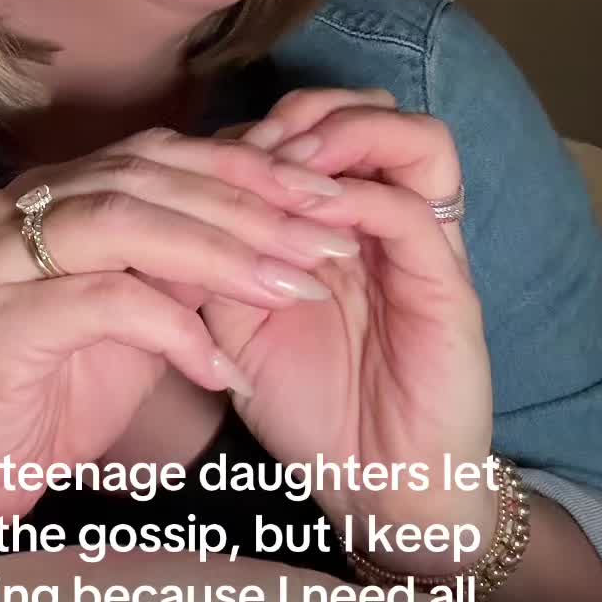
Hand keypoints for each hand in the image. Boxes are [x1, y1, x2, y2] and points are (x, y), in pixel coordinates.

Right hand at [0, 129, 364, 560]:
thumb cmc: (50, 397)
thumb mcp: (136, 317)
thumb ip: (184, 264)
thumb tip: (281, 222)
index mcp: (48, 192)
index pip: (160, 153)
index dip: (248, 168)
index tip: (327, 196)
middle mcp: (12, 206)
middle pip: (150, 177)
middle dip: (252, 208)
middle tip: (329, 240)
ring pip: (128, 224)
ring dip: (225, 255)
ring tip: (294, 289)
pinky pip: (105, 304)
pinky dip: (176, 331)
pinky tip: (224, 370)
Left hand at [166, 90, 494, 539]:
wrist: (379, 491)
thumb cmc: (311, 409)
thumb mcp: (240, 324)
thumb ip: (211, 264)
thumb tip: (151, 211)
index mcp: (346, 224)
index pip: (320, 127)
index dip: (260, 126)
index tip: (202, 156)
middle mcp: (392, 222)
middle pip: (372, 110)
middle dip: (303, 113)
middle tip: (246, 149)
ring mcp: (427, 250)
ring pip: (412, 138)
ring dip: (341, 138)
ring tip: (283, 169)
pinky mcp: (450, 287)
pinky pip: (410, 211)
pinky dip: (353, 200)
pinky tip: (302, 220)